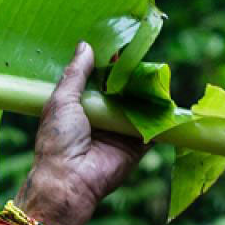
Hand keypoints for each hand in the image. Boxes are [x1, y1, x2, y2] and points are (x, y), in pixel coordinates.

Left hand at [17, 41, 148, 224]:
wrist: (70, 179)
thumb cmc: (58, 139)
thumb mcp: (61, 100)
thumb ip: (75, 74)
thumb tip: (85, 46)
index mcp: (81, 106)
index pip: (100, 81)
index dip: (111, 66)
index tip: (122, 48)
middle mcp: (103, 117)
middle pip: (124, 91)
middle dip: (134, 77)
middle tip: (143, 59)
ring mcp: (121, 130)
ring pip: (141, 105)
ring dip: (149, 92)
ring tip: (156, 74)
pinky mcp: (138, 144)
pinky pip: (154, 126)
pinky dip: (161, 115)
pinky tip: (167, 98)